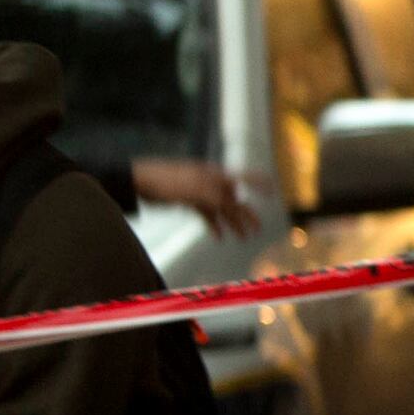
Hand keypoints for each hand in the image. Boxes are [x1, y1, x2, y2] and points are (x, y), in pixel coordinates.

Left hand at [131, 158, 261, 238]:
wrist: (139, 181)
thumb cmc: (168, 181)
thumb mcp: (195, 189)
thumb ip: (218, 197)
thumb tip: (237, 204)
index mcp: (216, 176)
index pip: (244, 177)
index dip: (260, 184)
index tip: (273, 192)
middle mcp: (211, 183)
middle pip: (234, 199)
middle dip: (246, 214)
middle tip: (256, 231)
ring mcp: (200, 192)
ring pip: (222, 209)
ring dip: (231, 223)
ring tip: (241, 238)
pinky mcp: (188, 201)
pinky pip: (207, 214)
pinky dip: (214, 225)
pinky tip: (218, 236)